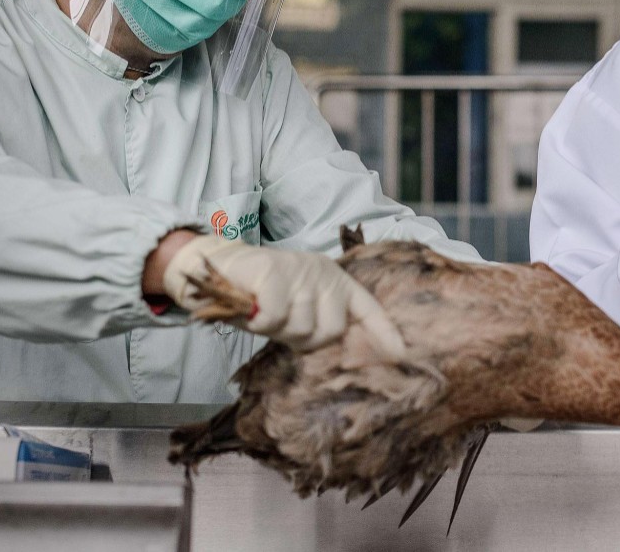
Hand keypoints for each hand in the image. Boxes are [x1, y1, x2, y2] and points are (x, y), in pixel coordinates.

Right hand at [162, 236, 407, 359]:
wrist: (218, 265)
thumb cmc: (259, 294)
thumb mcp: (295, 310)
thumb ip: (317, 324)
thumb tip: (345, 354)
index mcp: (335, 281)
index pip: (368, 309)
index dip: (384, 333)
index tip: (401, 354)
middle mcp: (323, 274)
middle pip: (331, 329)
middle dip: (306, 339)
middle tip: (281, 326)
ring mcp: (300, 271)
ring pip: (301, 326)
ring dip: (278, 329)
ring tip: (264, 313)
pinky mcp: (273, 272)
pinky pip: (274, 317)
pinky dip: (259, 321)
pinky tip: (250, 309)